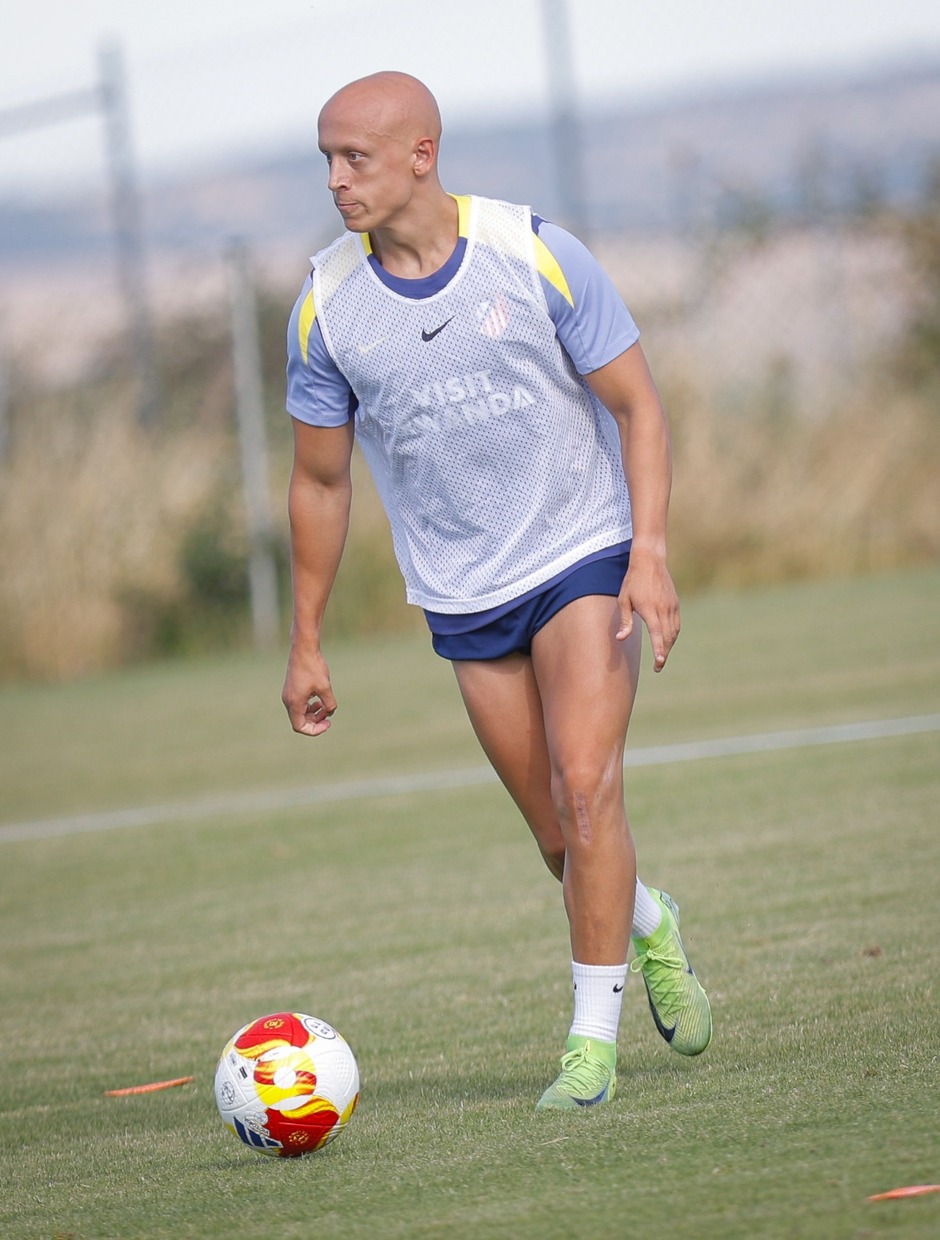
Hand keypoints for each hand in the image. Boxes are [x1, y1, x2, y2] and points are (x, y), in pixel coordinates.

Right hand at [282, 645, 336, 735]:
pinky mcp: (291, 688)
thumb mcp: (325, 687)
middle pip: (299, 721)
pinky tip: (319, 699)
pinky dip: (309, 706)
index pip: (300, 727)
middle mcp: (288, 701)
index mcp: (294, 703)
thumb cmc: (313, 667)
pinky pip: (299, 704)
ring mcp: (288, 694)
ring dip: (312, 714)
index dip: (315, 730)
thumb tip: (330, 713)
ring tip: (325, 707)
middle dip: (315, 721)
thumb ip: (329, 704)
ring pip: (299, 713)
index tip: (328, 723)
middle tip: (328, 715)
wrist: (303, 649)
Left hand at [615, 551, 679, 671]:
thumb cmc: (632, 581)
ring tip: (662, 656)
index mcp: (650, 609)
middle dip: (664, 653)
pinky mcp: (675, 603)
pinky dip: (673, 635)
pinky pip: (677, 624)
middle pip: (668, 637)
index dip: (659, 650)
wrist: (650, 561)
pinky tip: (667, 640)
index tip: (659, 662)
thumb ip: (625, 621)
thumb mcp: (624, 600)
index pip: (657, 634)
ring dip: (669, 645)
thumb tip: (621, 639)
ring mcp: (672, 606)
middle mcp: (664, 609)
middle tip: (658, 667)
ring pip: (674, 632)